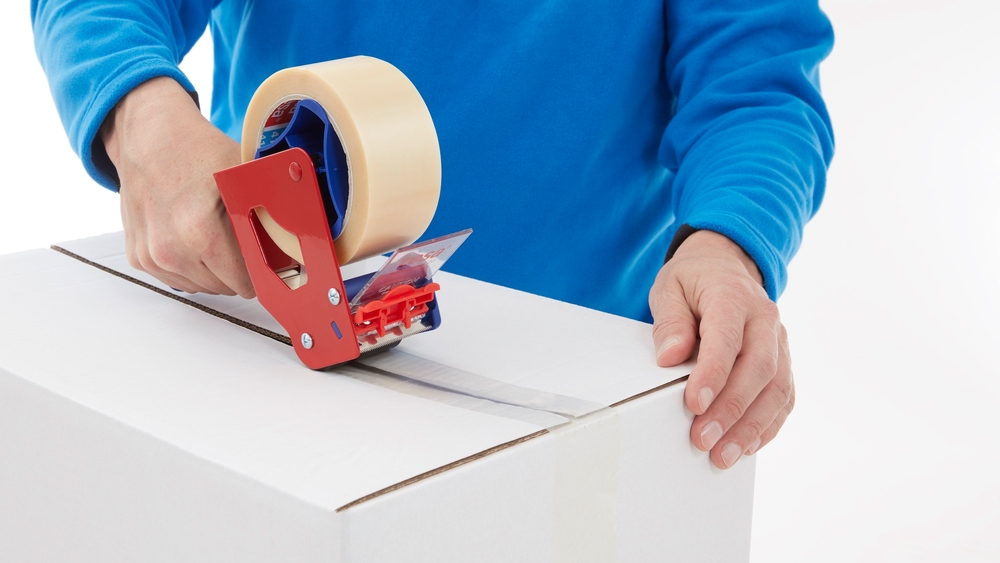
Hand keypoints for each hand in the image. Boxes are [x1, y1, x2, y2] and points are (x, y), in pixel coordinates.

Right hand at [102, 77, 253, 296]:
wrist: (148, 137)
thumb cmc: (197, 152)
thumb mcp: (244, 177)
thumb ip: (271, 213)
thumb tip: (302, 241)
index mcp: (200, 233)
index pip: (245, 282)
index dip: (262, 272)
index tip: (269, 261)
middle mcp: (171, 250)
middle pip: (225, 287)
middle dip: (240, 270)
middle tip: (244, 242)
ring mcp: (152, 256)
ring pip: (203, 286)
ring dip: (215, 271)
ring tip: (218, 236)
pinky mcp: (138, 257)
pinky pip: (179, 279)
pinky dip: (192, 266)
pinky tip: (195, 239)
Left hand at [649, 230, 792, 468]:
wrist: (726, 266)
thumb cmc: (694, 280)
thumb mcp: (669, 288)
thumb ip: (670, 321)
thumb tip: (670, 356)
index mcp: (734, 297)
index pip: (728, 338)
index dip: (713, 374)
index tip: (693, 404)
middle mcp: (765, 320)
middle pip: (759, 369)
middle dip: (731, 409)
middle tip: (703, 439)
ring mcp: (780, 342)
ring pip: (778, 389)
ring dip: (751, 427)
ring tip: (723, 456)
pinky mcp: (783, 362)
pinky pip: (784, 398)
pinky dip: (767, 426)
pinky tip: (745, 446)